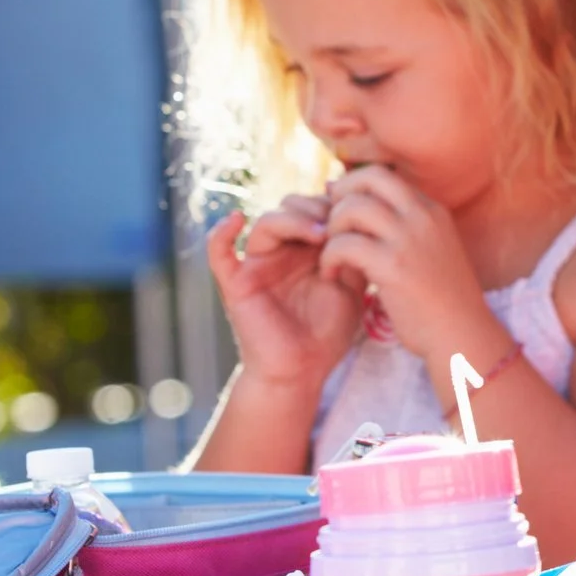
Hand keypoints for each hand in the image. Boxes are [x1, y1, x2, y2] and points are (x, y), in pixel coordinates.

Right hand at [205, 200, 364, 389]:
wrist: (303, 372)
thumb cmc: (327, 333)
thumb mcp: (353, 287)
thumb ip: (353, 252)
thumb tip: (357, 214)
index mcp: (306, 249)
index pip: (314, 206)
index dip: (332, 203)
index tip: (355, 211)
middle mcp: (280, 251)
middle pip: (290, 206)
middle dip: (315, 208)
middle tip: (336, 226)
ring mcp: (257, 265)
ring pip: (267, 222)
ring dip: (294, 219)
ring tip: (319, 234)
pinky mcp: (236, 283)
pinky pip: (218, 252)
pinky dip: (220, 232)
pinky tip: (236, 219)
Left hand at [319, 166, 501, 368]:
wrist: (461, 334)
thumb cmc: (443, 300)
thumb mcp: (433, 250)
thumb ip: (408, 228)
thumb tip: (368, 207)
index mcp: (433, 211)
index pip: (385, 176)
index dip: (355, 186)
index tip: (340, 208)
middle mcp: (423, 217)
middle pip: (369, 178)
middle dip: (340, 194)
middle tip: (329, 223)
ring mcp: (409, 239)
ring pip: (352, 207)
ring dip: (331, 227)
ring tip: (330, 253)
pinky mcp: (393, 266)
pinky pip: (344, 245)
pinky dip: (328, 258)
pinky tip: (330, 274)